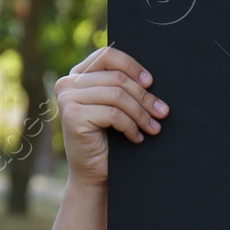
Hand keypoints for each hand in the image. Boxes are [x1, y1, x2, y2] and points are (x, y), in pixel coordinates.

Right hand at [55, 45, 168, 187]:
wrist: (93, 173)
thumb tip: (150, 79)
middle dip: (144, 97)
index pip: (107, 55)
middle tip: (162, 112)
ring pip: (118, 95)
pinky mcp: (73, 116)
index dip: (132, 66)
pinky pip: (114, 114)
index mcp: (77, 75)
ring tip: (153, 127)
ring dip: (141, 113)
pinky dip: (131, 126)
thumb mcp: (115, 106)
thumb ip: (121, 87)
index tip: (151, 82)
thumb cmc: (108, 139)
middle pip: (117, 78)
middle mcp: (67, 83)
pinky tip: (137, 137)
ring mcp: (68, 99)